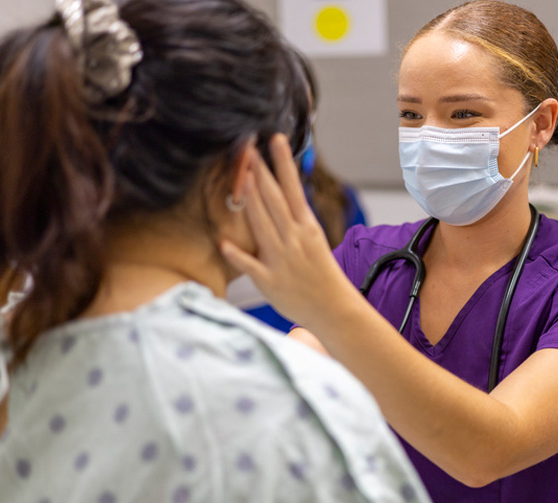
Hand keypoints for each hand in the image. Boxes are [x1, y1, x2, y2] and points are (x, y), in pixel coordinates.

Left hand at [220, 134, 359, 329]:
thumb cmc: (321, 274)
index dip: (283, 163)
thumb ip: (294, 220)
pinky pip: (251, 266)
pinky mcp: (270, 282)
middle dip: (260, 172)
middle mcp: (294, 239)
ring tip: (239, 176)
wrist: (333, 308)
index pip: (292, 188)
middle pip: (273, 200)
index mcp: (307, 227)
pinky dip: (237, 255)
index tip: (275, 139)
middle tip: (248, 147)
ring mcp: (281, 260)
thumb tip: (281, 196)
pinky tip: (224, 242)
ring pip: (261, 224)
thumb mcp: (313, 240)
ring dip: (249, 199)